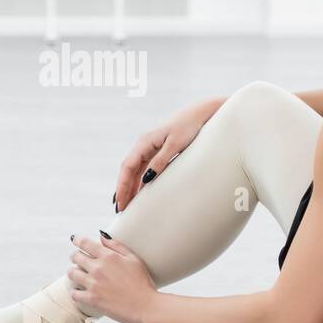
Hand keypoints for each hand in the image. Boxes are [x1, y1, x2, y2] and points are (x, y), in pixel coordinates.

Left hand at [67, 231, 157, 322]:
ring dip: (73, 272)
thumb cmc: (143, 282)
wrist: (146, 306)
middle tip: (78, 259)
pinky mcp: (92, 299)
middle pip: (75, 256)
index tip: (75, 240)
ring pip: (72, 273)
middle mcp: (98, 268)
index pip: (84, 242)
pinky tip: (80, 292)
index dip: (77, 239)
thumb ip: (116, 246)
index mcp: (108, 256)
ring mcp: (94, 284)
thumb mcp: (134, 259)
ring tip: (78, 275)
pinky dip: (75, 292)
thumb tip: (102, 236)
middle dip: (75, 256)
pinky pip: (74, 294)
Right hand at [112, 94, 224, 212]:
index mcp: (145, 142)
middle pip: (128, 170)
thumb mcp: (176, 145)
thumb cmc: (189, 126)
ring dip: (130, 186)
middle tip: (121, 209)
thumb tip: (147, 179)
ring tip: (128, 204)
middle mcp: (144, 144)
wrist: (200, 113)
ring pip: (135, 170)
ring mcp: (150, 147)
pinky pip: (144, 168)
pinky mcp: (158, 149)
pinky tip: (140, 192)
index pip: (127, 167)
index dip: (122, 185)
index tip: (121, 202)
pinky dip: (140, 180)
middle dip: (123, 189)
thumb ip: (161, 161)